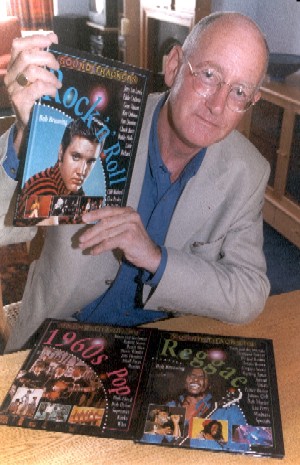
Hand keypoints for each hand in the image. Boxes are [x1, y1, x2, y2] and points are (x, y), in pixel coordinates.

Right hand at [4, 33, 61, 151]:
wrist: (29, 124)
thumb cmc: (36, 99)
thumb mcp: (37, 77)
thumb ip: (42, 60)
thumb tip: (53, 38)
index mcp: (13, 66)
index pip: (18, 45)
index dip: (35, 39)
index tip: (51, 39)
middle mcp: (10, 76)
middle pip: (26, 56)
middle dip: (46, 58)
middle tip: (57, 66)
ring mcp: (13, 88)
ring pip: (31, 71)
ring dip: (49, 75)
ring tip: (57, 83)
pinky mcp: (19, 100)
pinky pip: (36, 88)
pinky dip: (49, 88)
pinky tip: (54, 92)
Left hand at [79, 206, 161, 273]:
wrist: (150, 254)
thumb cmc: (135, 242)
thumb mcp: (125, 228)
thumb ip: (113, 224)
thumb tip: (91, 227)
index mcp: (128, 211)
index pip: (108, 210)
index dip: (95, 214)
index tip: (83, 219)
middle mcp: (130, 216)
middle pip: (105, 223)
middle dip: (91, 232)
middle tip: (80, 239)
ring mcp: (130, 226)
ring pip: (105, 233)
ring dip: (92, 241)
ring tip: (84, 246)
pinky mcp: (128, 238)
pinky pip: (109, 243)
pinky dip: (99, 248)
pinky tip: (93, 252)